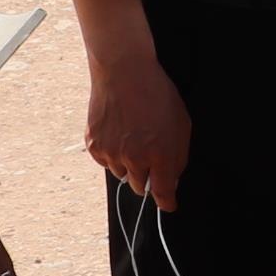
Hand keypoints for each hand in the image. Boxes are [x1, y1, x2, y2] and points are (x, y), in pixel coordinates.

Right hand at [84, 34, 191, 209]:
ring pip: (121, 174)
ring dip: (127, 163)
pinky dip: (110, 152)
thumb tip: (171, 178)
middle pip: (140, 187)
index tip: (168, 204)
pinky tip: (116, 131)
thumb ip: (178, 155)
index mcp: (161, 155)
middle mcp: (136, 159)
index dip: (166, 201)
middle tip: (147, 153)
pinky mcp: (95, 146)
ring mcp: (113, 153)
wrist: (124, 71)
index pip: (163, 193)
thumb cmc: (156, 93)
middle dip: (146, 176)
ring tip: (130, 135)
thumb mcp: (180, 123)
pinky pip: (104, 162)